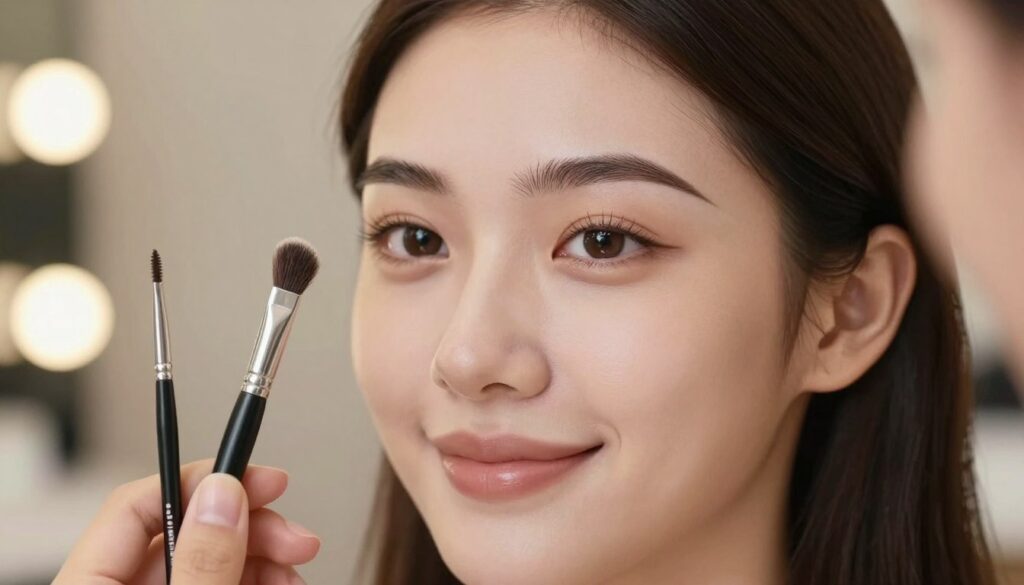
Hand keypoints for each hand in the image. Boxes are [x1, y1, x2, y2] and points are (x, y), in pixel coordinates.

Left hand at [54, 459, 320, 583]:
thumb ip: (203, 563)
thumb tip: (223, 496)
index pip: (135, 504)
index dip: (201, 480)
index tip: (258, 478)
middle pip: (186, 531)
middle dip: (250, 524)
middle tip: (296, 533)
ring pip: (212, 559)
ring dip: (263, 555)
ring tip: (296, 566)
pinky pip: (219, 584)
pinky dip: (256, 579)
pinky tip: (282, 581)